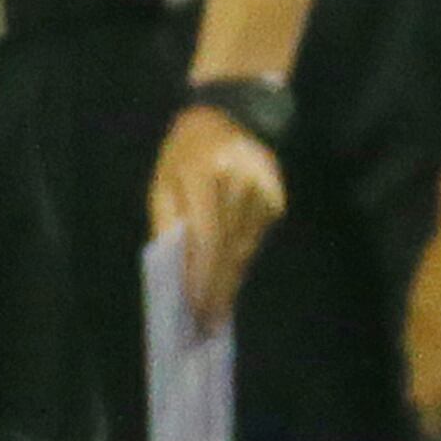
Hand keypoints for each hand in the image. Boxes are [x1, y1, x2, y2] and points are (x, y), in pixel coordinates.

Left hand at [148, 103, 285, 331]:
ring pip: (245, 247)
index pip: (208, 233)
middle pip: (229, 246)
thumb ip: (168, 222)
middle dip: (216, 288)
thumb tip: (179, 271)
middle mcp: (240, 180)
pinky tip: (229, 281)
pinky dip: (241, 261)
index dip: (203, 273)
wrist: (231, 115)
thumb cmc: (185, 152)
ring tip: (216, 313)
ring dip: (230, 280)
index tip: (196, 308)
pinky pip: (256, 239)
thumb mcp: (163, 180)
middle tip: (206, 326)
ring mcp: (264, 189)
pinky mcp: (277, 198)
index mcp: (203, 170)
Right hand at [404, 200, 440, 437]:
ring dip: (430, 385)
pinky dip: (430, 360)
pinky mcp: (415, 301)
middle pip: (419, 389)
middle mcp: (426, 338)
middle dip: (433, 412)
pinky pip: (416, 343)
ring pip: (414, 366)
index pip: (433, 401)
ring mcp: (416, 317)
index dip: (437, 428)